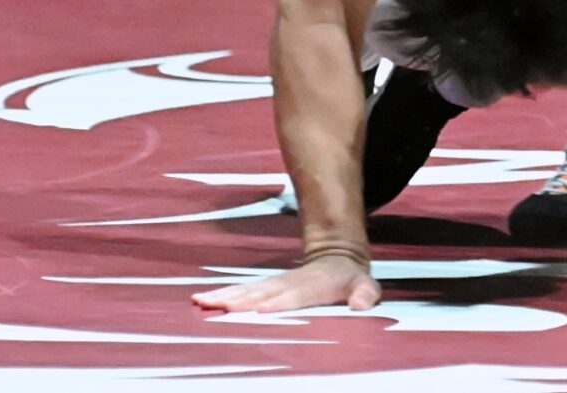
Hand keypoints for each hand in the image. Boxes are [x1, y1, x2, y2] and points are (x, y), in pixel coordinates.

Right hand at [192, 252, 378, 313]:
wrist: (337, 257)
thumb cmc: (350, 279)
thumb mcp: (365, 285)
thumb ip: (365, 293)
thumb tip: (362, 303)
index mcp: (311, 286)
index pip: (290, 297)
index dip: (276, 303)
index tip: (257, 309)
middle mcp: (288, 284)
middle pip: (260, 293)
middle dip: (239, 300)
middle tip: (215, 305)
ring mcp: (275, 284)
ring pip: (246, 290)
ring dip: (224, 296)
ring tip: (201, 301)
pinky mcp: (265, 287)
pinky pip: (242, 290)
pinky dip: (222, 294)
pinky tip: (202, 300)